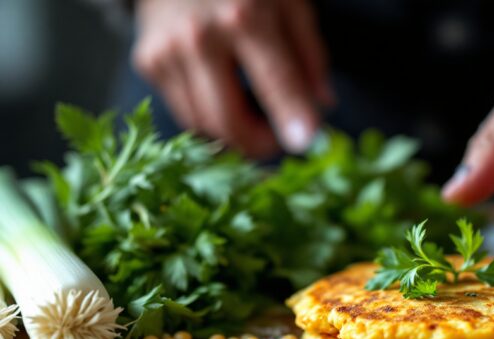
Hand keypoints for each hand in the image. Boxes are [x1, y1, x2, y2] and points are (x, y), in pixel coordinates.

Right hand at [133, 0, 332, 156]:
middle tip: (278, 140)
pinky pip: (185, 112)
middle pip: (229, 121)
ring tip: (255, 116)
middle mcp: (200, 38)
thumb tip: (322, 104)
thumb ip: (310, 52)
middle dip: (259, 145)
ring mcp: (168, 53)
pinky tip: (226, 100)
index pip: (276, 81)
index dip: (293, 118)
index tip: (306, 145)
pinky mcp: (148, 63)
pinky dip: (210, 119)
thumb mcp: (288, 1)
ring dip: (235, 135)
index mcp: (244, 17)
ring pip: (204, 125)